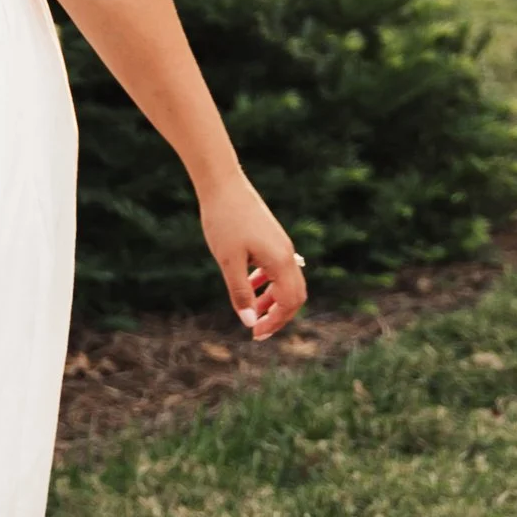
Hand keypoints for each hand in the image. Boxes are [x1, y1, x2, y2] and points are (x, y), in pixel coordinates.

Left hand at [201, 175, 306, 339]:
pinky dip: (266, 281)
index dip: (275, 322)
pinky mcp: (271, 236)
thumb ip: (241, 293)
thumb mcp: (228, 261)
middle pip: (294, 295)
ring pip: (286, 281)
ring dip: (271, 299)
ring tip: (251, 310)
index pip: (289, 303)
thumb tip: (250, 323)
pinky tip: (248, 283)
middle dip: (278, 314)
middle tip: (257, 328)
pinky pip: (276, 267)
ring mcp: (280, 243)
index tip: (255, 334)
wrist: (222, 182)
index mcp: (280, 261)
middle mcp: (286, 253)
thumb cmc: (223, 220)